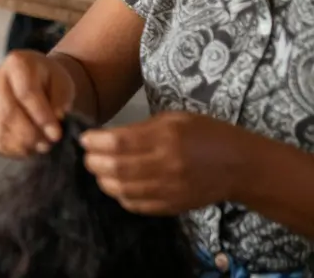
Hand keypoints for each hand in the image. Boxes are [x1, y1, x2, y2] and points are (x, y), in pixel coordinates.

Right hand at [0, 50, 75, 156]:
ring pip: (2, 126)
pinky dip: (14, 148)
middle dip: (31, 133)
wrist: (36, 78)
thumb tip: (56, 117)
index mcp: (17, 63)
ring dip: (23, 142)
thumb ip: (60, 99)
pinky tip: (30, 148)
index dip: (41, 116)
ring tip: (42, 147)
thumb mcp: (63, 82)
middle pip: (9, 112)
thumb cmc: (50, 79)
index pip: (25, 93)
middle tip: (49, 144)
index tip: (56, 133)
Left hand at [81, 111, 248, 214]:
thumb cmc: (205, 134)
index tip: (84, 139)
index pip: (118, 143)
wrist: (240, 165)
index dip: (94, 142)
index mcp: (166, 138)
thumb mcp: (174, 119)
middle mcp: (167, 165)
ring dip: (103, 181)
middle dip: (93, 163)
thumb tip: (106, 137)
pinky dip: (121, 196)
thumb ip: (140, 128)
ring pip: (123, 191)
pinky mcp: (173, 206)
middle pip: (116, 169)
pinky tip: (118, 186)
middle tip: (88, 156)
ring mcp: (170, 189)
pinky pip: (137, 206)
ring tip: (100, 171)